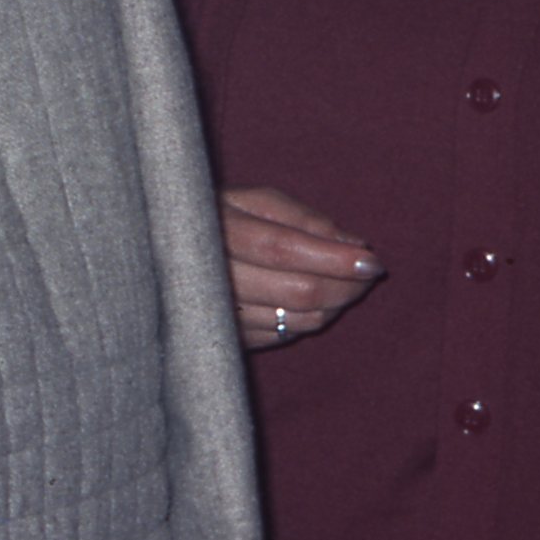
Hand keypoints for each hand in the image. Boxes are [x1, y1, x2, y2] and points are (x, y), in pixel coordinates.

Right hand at [220, 185, 382, 349]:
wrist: (168, 251)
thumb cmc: (218, 217)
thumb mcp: (253, 201)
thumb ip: (303, 219)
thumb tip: (353, 244)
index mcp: (216, 230)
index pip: (283, 249)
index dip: (332, 258)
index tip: (371, 260)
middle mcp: (211, 276)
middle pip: (297, 291)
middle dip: (345, 284)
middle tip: (367, 272)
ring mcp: (218, 314)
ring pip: (298, 320)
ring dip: (334, 304)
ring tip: (343, 283)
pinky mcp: (228, 338)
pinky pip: (286, 336)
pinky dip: (310, 318)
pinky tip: (312, 300)